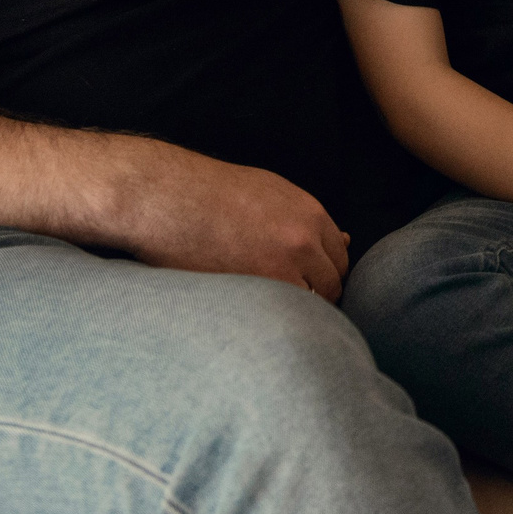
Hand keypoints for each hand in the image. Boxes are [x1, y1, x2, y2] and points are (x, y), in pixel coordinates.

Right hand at [119, 144, 352, 299]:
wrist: (167, 197)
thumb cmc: (213, 193)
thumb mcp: (272, 192)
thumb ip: (309, 220)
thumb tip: (345, 240)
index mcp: (310, 215)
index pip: (341, 259)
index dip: (327, 274)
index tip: (312, 284)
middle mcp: (302, 242)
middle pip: (332, 286)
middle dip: (319, 297)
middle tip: (295, 305)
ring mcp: (278, 269)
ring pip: (309, 306)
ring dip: (297, 312)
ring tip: (275, 314)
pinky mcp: (251, 291)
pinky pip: (280, 315)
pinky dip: (274, 321)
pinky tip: (257, 317)